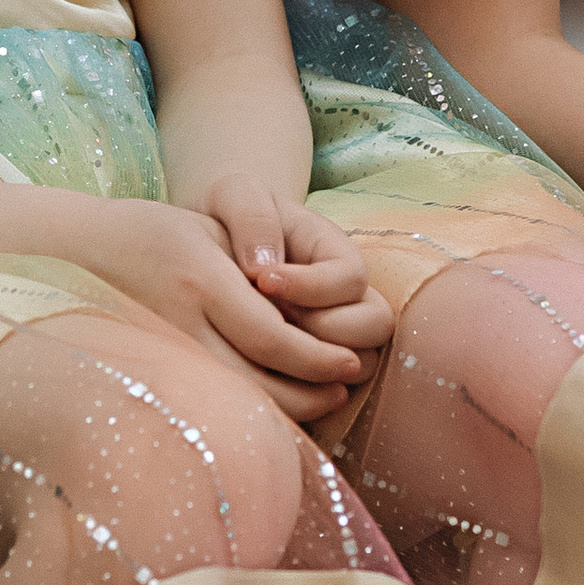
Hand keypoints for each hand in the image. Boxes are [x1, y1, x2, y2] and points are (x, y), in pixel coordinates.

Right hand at [56, 188, 388, 424]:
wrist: (71, 251)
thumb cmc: (151, 232)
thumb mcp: (204, 230)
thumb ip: (255, 268)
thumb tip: (312, 313)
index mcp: (199, 278)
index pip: (273, 336)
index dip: (318, 357)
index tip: (351, 362)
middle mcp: (178, 321)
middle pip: (259, 380)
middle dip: (312, 391)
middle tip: (344, 387)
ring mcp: (159, 352)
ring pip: (235, 400)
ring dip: (288, 409)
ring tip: (320, 399)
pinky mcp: (147, 374)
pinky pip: (209, 402)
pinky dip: (249, 411)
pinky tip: (273, 407)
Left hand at [198, 179, 392, 379]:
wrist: (208, 245)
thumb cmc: (227, 216)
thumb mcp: (236, 194)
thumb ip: (252, 216)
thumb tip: (264, 267)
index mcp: (335, 252)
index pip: (352, 277)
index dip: (313, 286)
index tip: (261, 281)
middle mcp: (347, 296)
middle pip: (375, 325)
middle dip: (324, 329)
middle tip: (271, 320)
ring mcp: (336, 333)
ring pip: (361, 364)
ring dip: (317, 364)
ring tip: (264, 347)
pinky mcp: (316, 366)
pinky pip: (328, 389)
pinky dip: (302, 389)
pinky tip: (259, 372)